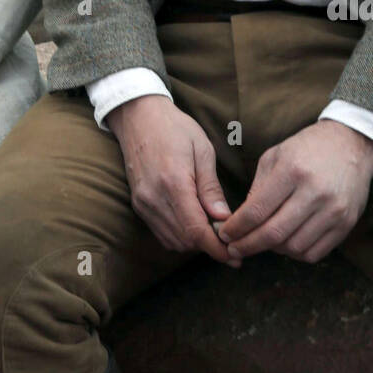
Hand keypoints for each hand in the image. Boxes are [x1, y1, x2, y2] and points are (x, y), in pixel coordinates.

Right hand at [106, 95, 232, 262]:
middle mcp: (154, 198)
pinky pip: (161, 232)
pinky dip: (179, 236)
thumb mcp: (202, 150)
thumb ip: (211, 188)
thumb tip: (224, 219)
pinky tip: (193, 223)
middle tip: (232, 243)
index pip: (196, 231)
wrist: (138, 116)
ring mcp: (143, 203)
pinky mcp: (138, 204)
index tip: (235, 257)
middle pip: (185, 240)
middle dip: (209, 247)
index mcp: (174, 182)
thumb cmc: (175, 127)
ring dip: (195, 243)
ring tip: (214, 233)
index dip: (217, 249)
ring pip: (173, 240)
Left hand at [215, 119, 372, 266]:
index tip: (224, 235)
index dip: (236, 228)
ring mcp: (333, 210)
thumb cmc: (306, 148)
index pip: (257, 210)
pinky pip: (315, 253)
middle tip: (234, 248)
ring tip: (262, 241)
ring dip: (273, 250)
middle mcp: (314, 192)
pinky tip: (286, 242)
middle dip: (248, 245)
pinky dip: (295, 253)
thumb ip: (257, 189)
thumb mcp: (275, 156)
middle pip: (274, 233)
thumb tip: (239, 222)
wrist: (351, 144)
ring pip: (294, 247)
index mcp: (292, 170)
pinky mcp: (346, 223)